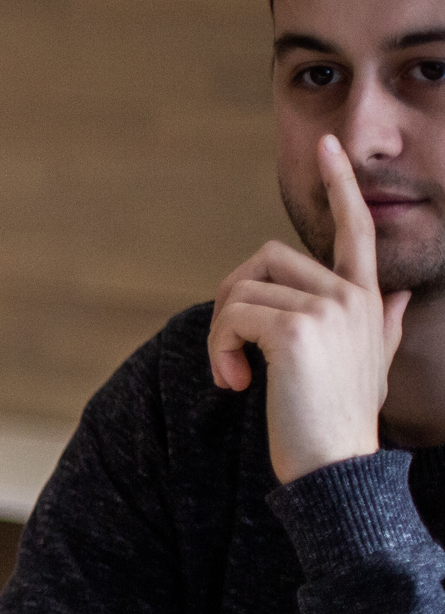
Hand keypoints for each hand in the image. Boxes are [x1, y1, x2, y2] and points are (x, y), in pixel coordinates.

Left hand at [208, 135, 408, 481]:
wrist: (335, 467)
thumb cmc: (342, 420)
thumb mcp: (370, 366)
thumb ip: (381, 325)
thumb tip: (397, 293)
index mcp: (365, 300)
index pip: (354, 231)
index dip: (341, 187)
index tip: (326, 146)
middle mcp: (351, 297)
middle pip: (264, 258)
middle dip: (233, 299)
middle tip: (232, 352)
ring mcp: (326, 310)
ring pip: (240, 289)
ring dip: (221, 332)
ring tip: (235, 375)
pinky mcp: (296, 329)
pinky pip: (232, 315)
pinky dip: (217, 348)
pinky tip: (233, 383)